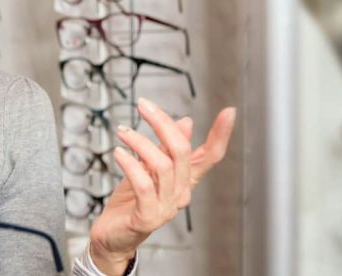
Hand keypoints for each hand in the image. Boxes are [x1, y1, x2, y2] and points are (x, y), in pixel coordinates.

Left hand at [87, 99, 236, 275]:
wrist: (112, 235)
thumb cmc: (130, 202)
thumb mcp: (147, 168)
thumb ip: (165, 147)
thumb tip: (186, 122)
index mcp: (184, 180)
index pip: (210, 156)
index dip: (221, 135)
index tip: (229, 112)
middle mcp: (180, 193)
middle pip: (181, 152)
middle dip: (163, 123)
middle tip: (144, 106)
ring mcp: (166, 207)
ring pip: (162, 165)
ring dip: (140, 142)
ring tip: (123, 131)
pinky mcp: (148, 217)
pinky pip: (143, 185)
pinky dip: (130, 164)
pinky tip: (118, 153)